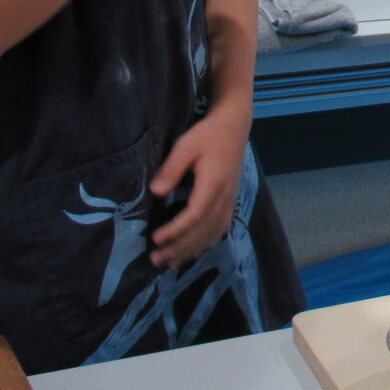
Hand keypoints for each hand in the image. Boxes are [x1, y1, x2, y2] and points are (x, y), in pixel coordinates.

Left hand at [148, 107, 247, 266]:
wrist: (234, 127)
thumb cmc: (207, 134)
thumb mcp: (186, 145)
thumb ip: (171, 169)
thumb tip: (155, 192)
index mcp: (214, 184)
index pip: (195, 215)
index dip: (176, 230)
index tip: (156, 239)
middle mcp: (225, 197)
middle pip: (203, 230)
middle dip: (179, 248)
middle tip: (156, 260)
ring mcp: (230, 201)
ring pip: (212, 233)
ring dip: (191, 250)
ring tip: (170, 263)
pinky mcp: (230, 201)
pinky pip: (220, 229)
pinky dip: (206, 243)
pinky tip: (193, 252)